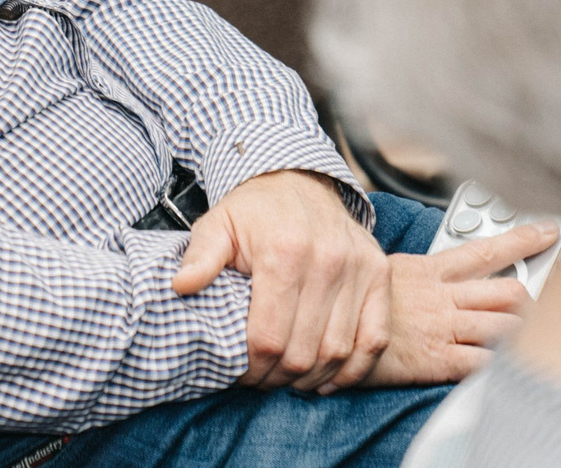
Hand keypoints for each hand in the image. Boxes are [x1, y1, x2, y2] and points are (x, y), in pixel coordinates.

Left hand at [172, 170, 392, 392]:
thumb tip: (180, 286)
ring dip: (313, 378)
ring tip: (289, 381)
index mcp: (283, 252)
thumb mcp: (217, 225)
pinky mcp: (379, 272)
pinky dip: (354, 368)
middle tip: (262, 381)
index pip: (269, 337)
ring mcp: (358, 267)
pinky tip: (328, 377)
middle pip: (304, 351)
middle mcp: (327, 260)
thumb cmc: (254, 211)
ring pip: (339, 351)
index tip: (240, 375)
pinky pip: (375, 337)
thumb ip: (200, 257)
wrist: (297, 179)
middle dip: (278, 378)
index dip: (252, 368)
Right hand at [361, 221, 552, 387]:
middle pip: (507, 290)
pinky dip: (504, 367)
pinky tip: (513, 368)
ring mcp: (443, 329)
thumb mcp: (382, 271)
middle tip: (545, 300)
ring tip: (536, 336)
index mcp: (429, 270)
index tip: (550, 231)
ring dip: (525, 332)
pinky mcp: (438, 361)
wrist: (328, 333)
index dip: (523, 240)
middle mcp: (442, 298)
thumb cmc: (352, 303)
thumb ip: (416, 270)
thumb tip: (435, 269)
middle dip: (532, 296)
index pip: (486, 249)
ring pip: (504, 326)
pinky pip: (484, 363)